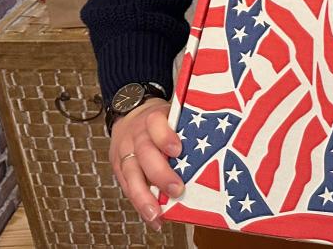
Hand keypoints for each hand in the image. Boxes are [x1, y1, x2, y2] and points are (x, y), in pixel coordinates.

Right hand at [110, 100, 181, 229]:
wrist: (130, 116)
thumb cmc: (160, 120)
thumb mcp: (172, 115)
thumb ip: (185, 129)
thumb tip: (214, 147)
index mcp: (152, 118)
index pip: (156, 123)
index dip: (165, 137)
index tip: (178, 150)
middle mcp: (136, 135)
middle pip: (145, 153)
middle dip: (160, 174)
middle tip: (177, 190)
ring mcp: (125, 152)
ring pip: (131, 174)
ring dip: (143, 197)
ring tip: (156, 214)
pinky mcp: (119, 168)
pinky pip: (126, 187)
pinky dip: (139, 204)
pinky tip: (152, 217)